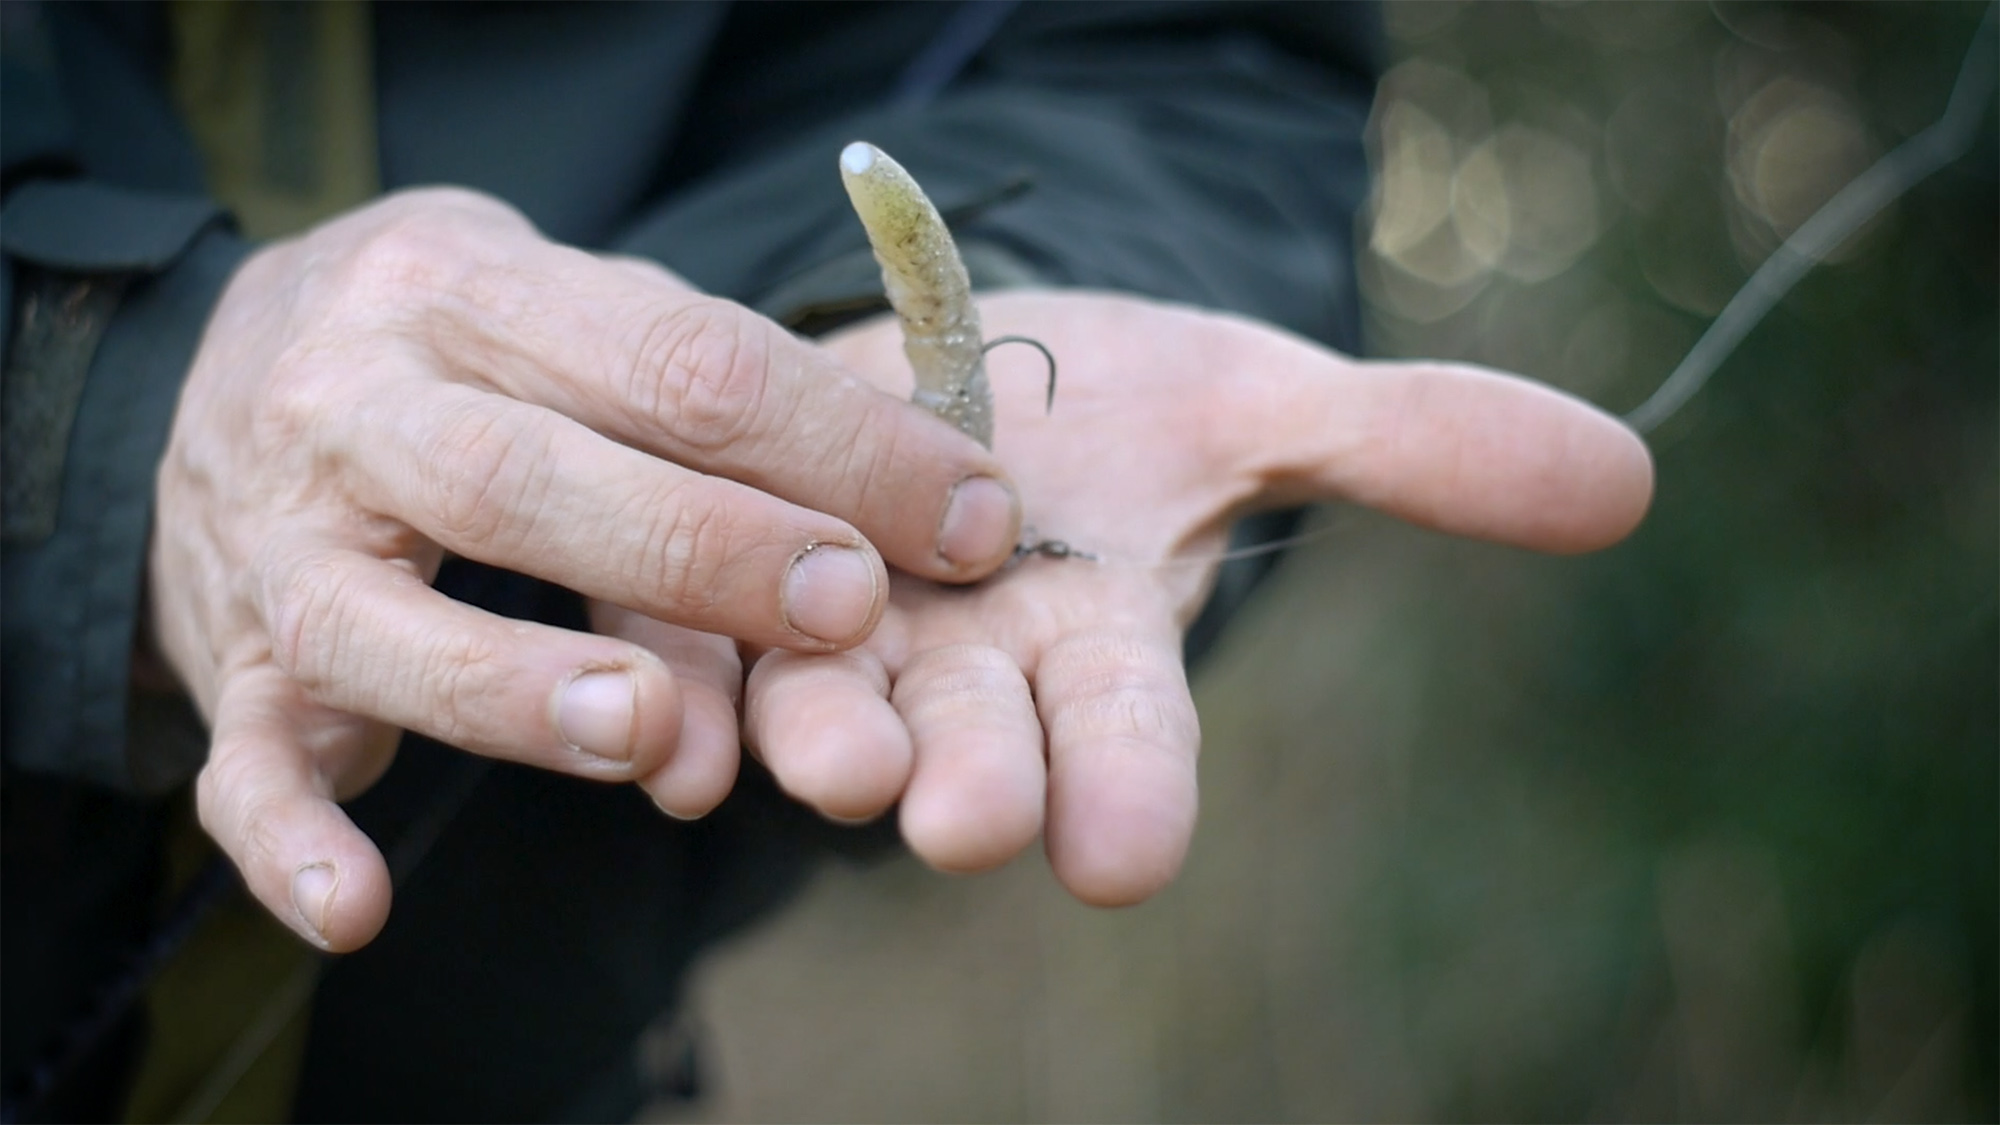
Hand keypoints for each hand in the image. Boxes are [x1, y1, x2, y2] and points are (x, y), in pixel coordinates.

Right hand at [152, 188, 1024, 948]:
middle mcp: (358, 403)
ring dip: (516, 689)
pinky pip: (240, 761)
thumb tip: (932, 499)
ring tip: (651, 732)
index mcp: (469, 290)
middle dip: (701, 546)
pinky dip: (290, 839)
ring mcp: (280, 541)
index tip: (973, 517)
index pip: (676, 357)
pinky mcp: (234, 660)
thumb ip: (717, 392)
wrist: (216, 351)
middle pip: (527, 478)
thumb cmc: (467, 346)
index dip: (835, 439)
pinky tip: (361, 910)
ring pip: (378, 623)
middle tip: (846, 606)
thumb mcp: (575, 305)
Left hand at [598, 290, 1652, 903]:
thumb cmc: (1116, 407)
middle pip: (979, 741)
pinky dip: (678, 690)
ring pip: (831, 707)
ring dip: (827, 738)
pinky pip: (690, 651)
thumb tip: (1629, 474)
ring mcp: (840, 634)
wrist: (951, 363)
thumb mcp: (1260, 402)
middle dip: (980, 780)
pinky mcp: (723, 585)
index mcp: (1096, 644)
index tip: (1124, 857)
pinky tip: (671, 721)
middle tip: (969, 821)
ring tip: (829, 757)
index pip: (1130, 736)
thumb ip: (1417, 446)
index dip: (1130, 791)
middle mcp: (969, 666)